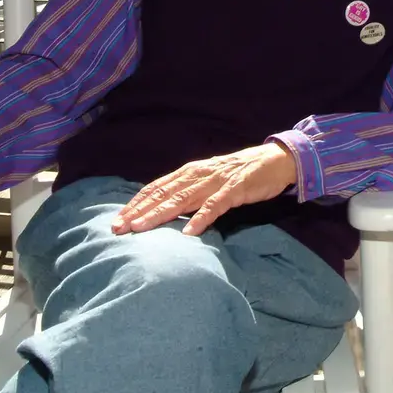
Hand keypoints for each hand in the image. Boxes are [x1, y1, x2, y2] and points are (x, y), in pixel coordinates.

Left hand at [110, 143, 296, 236]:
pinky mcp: (236, 188)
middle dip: (139, 211)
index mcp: (190, 171)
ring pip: (183, 198)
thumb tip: (164, 208)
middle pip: (163, 193)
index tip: (117, 221)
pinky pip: (216, 205)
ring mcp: (217, 181)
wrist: (276, 160)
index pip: (156, 187)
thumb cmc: (241, 173)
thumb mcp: (210, 178)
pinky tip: (190, 232)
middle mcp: (199, 174)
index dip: (135, 203)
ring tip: (142, 229)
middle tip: (118, 228)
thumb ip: (189, 191)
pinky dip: (202, 218)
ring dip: (160, 214)